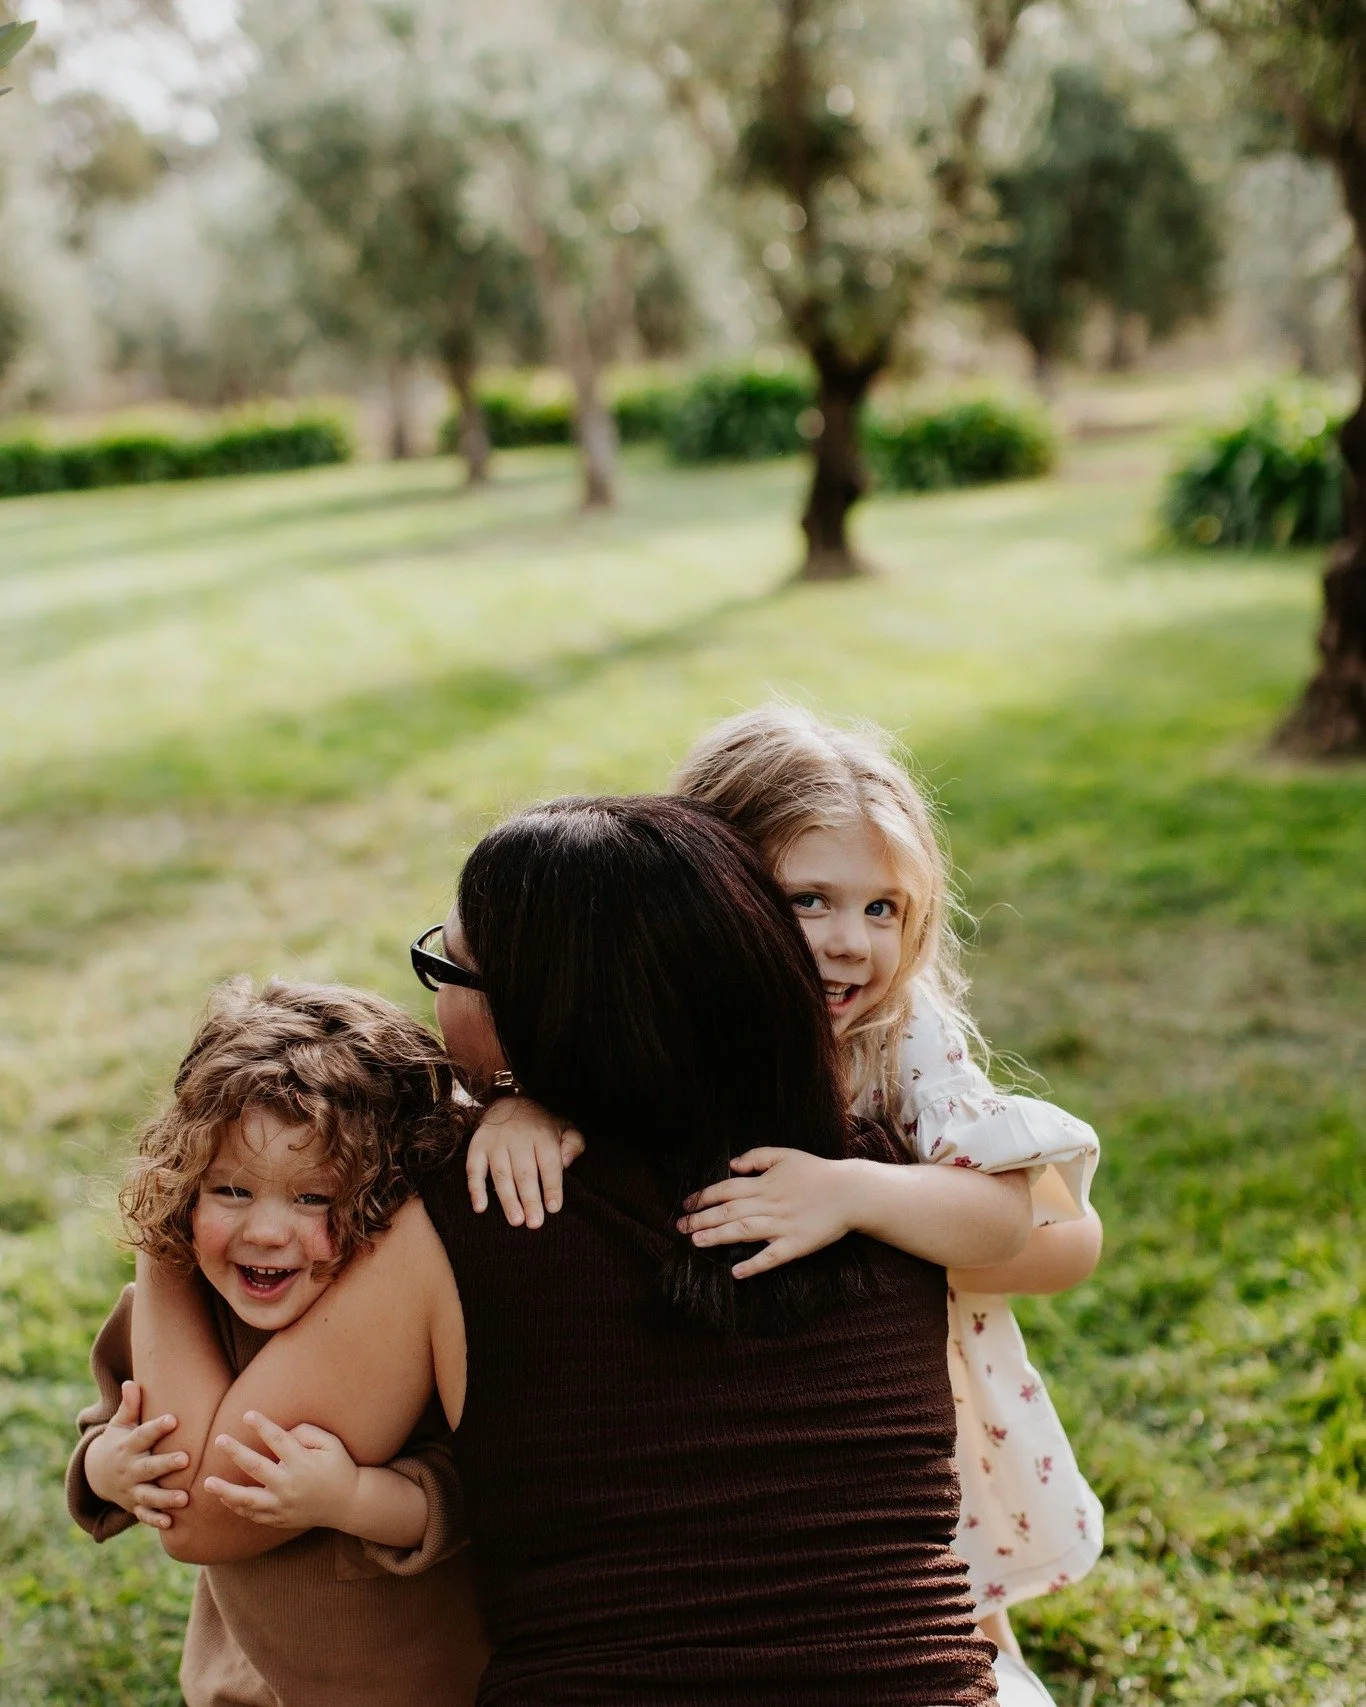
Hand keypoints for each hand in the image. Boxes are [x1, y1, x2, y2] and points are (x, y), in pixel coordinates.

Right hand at [82, 1381, 189, 1529]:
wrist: (96, 1474)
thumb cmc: (119, 1441)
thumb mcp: (119, 1424)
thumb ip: (129, 1407)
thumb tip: (131, 1383)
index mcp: (127, 1446)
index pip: (143, 1436)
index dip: (157, 1427)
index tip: (173, 1419)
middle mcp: (129, 1469)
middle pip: (148, 1468)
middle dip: (166, 1464)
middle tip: (186, 1459)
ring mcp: (131, 1490)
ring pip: (148, 1495)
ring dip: (165, 1498)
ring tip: (185, 1498)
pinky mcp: (134, 1505)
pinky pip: (144, 1515)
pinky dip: (154, 1520)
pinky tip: (170, 1523)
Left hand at [204, 1411, 359, 1531]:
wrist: (348, 1504)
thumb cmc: (339, 1467)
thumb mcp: (331, 1444)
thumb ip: (308, 1432)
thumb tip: (284, 1433)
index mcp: (303, 1463)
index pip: (278, 1440)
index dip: (262, 1426)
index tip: (247, 1414)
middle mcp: (290, 1485)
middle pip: (256, 1467)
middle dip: (236, 1452)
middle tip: (219, 1439)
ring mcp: (282, 1505)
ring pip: (248, 1499)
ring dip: (225, 1490)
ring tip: (207, 1482)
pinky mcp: (279, 1519)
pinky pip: (253, 1514)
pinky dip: (236, 1506)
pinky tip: (224, 1497)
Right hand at [466, 1097, 584, 1227]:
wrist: (507, 1103)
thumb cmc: (540, 1125)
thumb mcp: (564, 1127)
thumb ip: (573, 1144)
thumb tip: (567, 1162)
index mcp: (542, 1134)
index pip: (549, 1164)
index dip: (552, 1186)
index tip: (553, 1207)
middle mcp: (518, 1137)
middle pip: (525, 1173)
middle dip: (530, 1200)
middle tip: (535, 1223)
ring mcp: (496, 1142)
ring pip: (501, 1174)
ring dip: (508, 1199)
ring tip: (516, 1221)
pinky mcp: (477, 1146)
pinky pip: (474, 1169)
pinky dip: (475, 1189)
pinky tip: (481, 1208)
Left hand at [676, 1149, 859, 1277]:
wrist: (850, 1192)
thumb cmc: (817, 1172)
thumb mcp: (785, 1154)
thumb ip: (756, 1157)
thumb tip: (731, 1165)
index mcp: (764, 1183)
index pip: (726, 1189)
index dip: (703, 1197)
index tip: (686, 1204)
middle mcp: (769, 1204)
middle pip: (728, 1211)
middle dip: (701, 1219)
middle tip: (680, 1227)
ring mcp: (782, 1226)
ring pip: (743, 1231)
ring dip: (717, 1236)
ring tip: (696, 1242)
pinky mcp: (796, 1245)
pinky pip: (772, 1257)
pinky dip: (753, 1265)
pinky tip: (736, 1272)